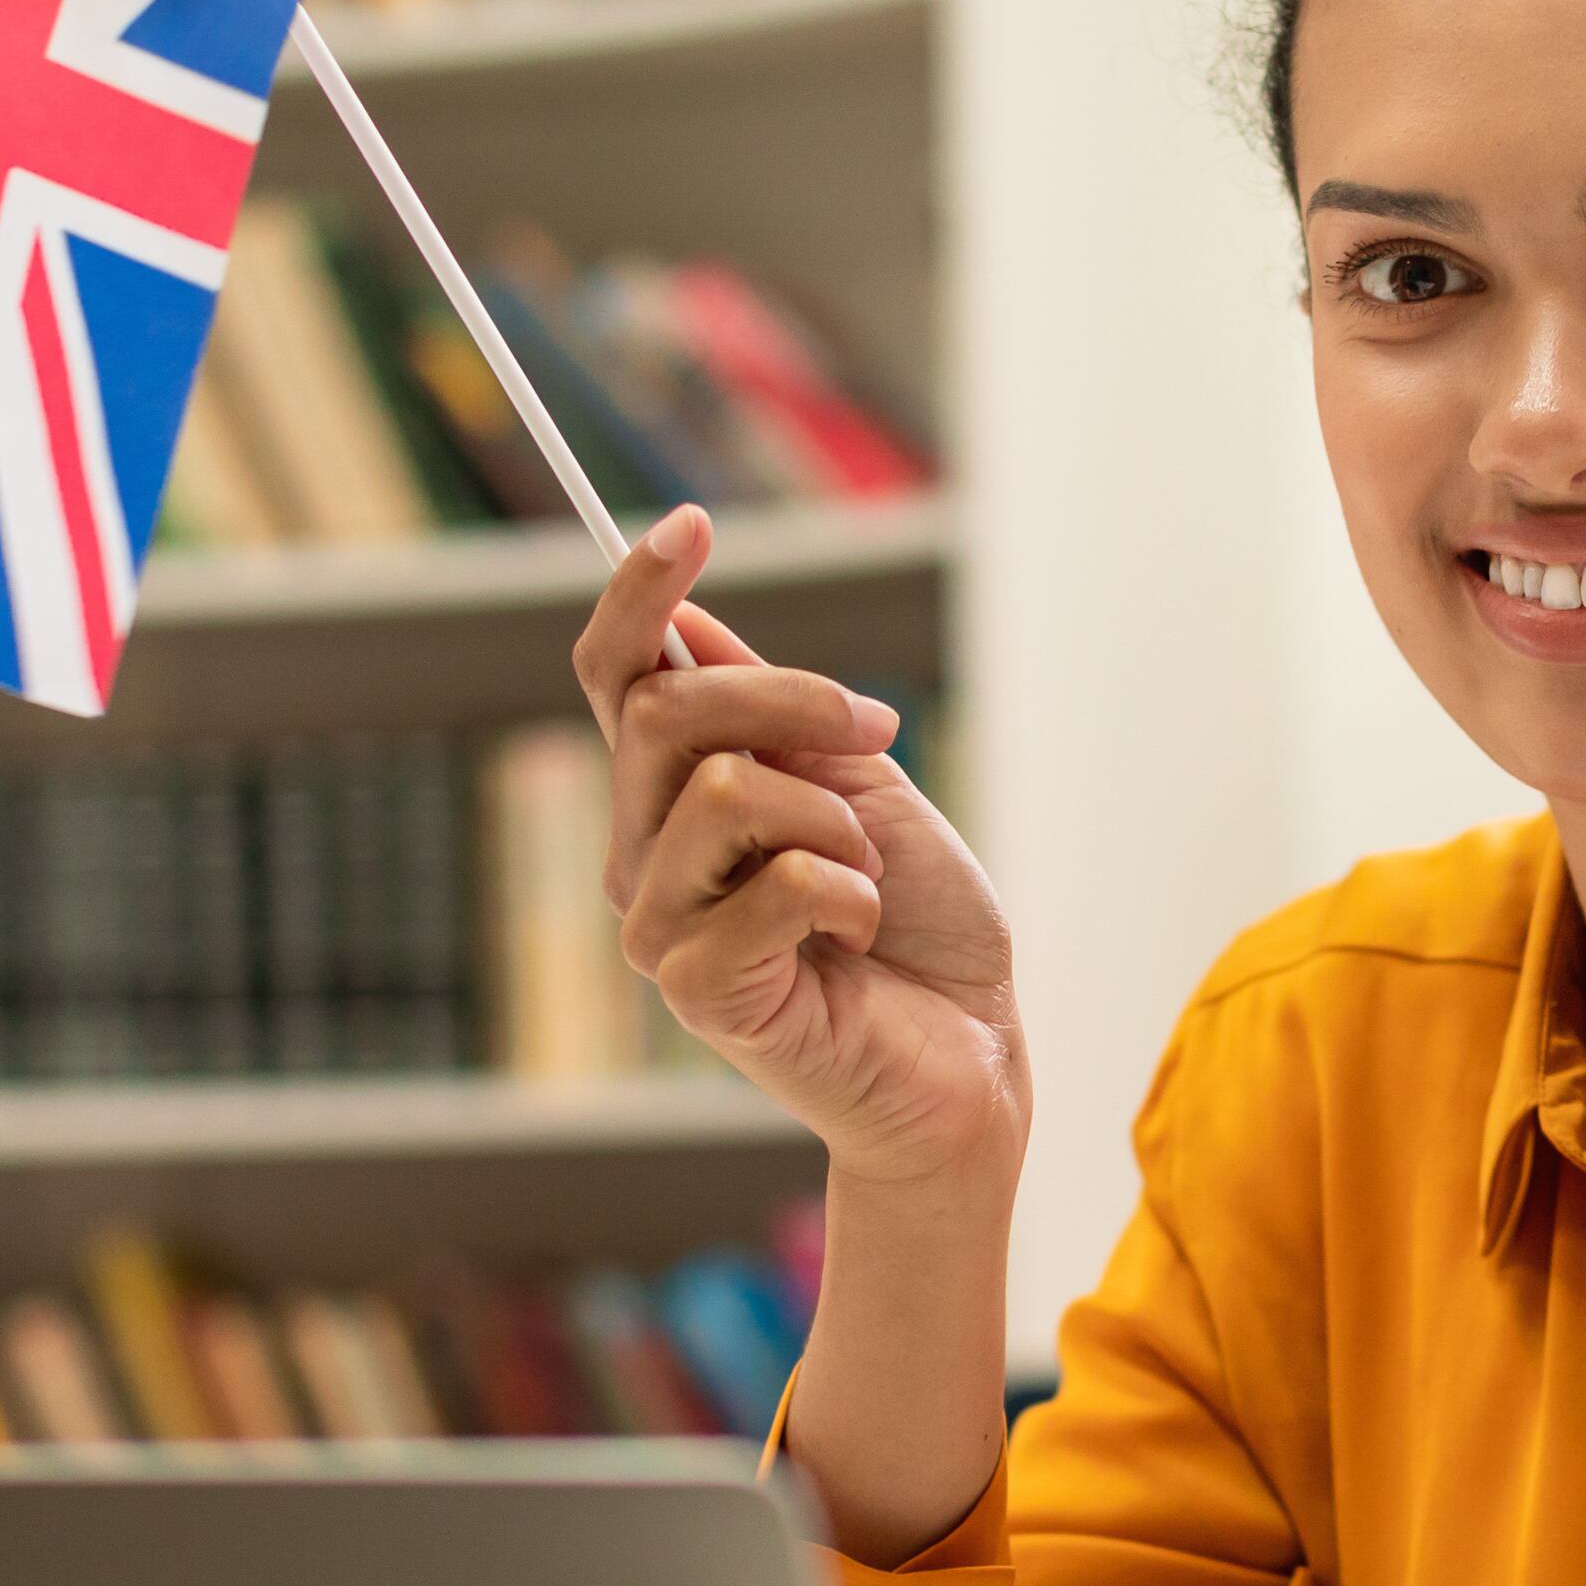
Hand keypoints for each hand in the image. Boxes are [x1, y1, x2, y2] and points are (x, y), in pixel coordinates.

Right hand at [578, 507, 1026, 1198]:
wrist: (968, 1062)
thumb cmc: (921, 929)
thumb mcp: (859, 787)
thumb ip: (773, 719)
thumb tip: (685, 626)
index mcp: (675, 801)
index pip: (617, 679)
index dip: (639, 595)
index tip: (692, 523)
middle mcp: (643, 859)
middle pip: (666, 712)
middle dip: (790, 698)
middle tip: (877, 732)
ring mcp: (661, 927)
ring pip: (725, 791)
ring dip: (835, 821)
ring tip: (865, 879)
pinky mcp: (697, 992)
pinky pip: (775, 881)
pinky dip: (849, 892)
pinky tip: (859, 937)